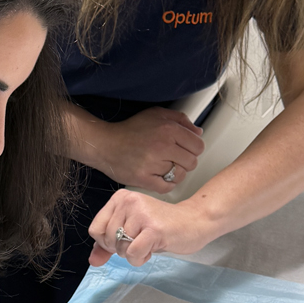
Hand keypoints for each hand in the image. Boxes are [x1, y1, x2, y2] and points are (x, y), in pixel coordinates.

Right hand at [83, 107, 204, 193]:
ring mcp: (153, 164)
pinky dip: (165, 184)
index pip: (198, 146)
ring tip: (164, 167)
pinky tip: (159, 176)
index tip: (185, 149)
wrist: (105, 144)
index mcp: (168, 129)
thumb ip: (180, 120)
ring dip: (175, 173)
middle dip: (184, 161)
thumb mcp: (156, 114)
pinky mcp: (144, 179)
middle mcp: (162, 146)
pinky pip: (167, 187)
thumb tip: (198, 132)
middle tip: (173, 158)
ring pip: (180, 176)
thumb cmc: (130, 130)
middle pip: (191, 162)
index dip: (193, 148)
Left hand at [88, 190, 215, 265]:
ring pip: (120, 248)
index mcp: (120, 198)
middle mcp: (129, 201)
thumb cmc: (161, 226)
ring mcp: (141, 214)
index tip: (124, 240)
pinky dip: (140, 259)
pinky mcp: (153, 229)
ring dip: (133, 254)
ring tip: (149, 242)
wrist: (194, 221)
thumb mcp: (131, 231)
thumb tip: (93, 261)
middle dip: (122, 249)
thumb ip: (108, 245)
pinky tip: (152, 249)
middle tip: (140, 241)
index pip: (96, 229)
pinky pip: (133, 254)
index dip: (107, 242)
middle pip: (107, 240)